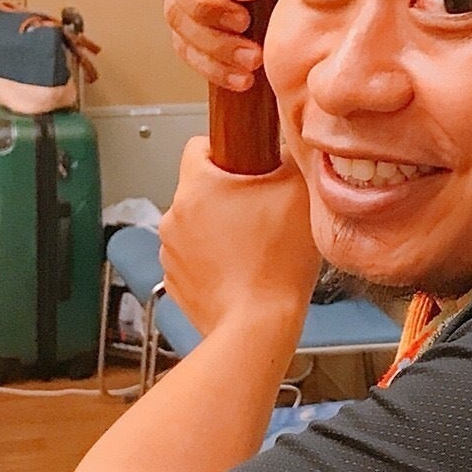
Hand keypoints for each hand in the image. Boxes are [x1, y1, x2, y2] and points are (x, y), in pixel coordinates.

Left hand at [160, 138, 318, 343]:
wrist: (258, 326)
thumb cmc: (276, 264)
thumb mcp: (300, 192)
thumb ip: (289, 157)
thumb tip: (283, 149)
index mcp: (198, 185)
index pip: (199, 145)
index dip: (229, 150)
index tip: (250, 166)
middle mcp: (174, 214)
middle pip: (201, 188)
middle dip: (229, 195)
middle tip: (262, 212)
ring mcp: (170, 250)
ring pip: (197, 224)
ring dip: (219, 229)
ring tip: (254, 247)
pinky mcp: (176, 280)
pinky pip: (194, 257)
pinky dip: (213, 260)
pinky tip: (240, 270)